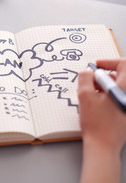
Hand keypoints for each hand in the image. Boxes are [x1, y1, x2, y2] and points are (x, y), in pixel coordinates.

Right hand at [78, 58, 125, 182]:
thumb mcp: (85, 95)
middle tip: (90, 83)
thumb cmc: (96, 123)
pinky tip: (96, 106)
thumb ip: (85, 78)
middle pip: (120, 77)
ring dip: (104, 88)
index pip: (123, 65)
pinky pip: (117, 98)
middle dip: (103, 77)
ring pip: (118, 88)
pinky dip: (107, 97)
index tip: (97, 66)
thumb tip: (88, 71)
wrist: (103, 145)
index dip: (110, 62)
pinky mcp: (125, 113)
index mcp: (124, 88)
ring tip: (91, 96)